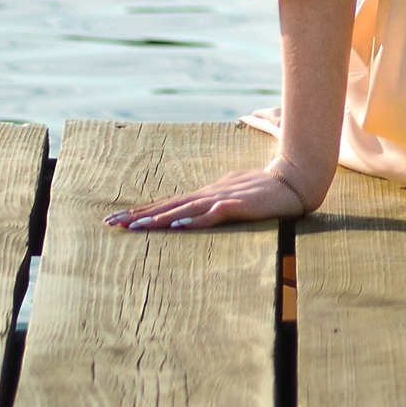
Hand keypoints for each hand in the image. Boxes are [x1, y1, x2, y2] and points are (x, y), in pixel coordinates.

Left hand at [106, 164, 314, 231]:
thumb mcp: (233, 193)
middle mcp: (208, 195)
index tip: (116, 219)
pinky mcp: (237, 206)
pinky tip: (177, 226)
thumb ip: (213, 201)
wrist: (294, 179)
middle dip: (138, 215)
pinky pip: (211, 215)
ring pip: (183, 210)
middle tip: (111, 224)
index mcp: (205, 194)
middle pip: (167, 206)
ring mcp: (222, 199)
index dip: (141, 211)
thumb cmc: (264, 187)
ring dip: (158, 218)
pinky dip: (193, 221)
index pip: (167, 203)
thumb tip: (193, 212)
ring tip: (134, 227)